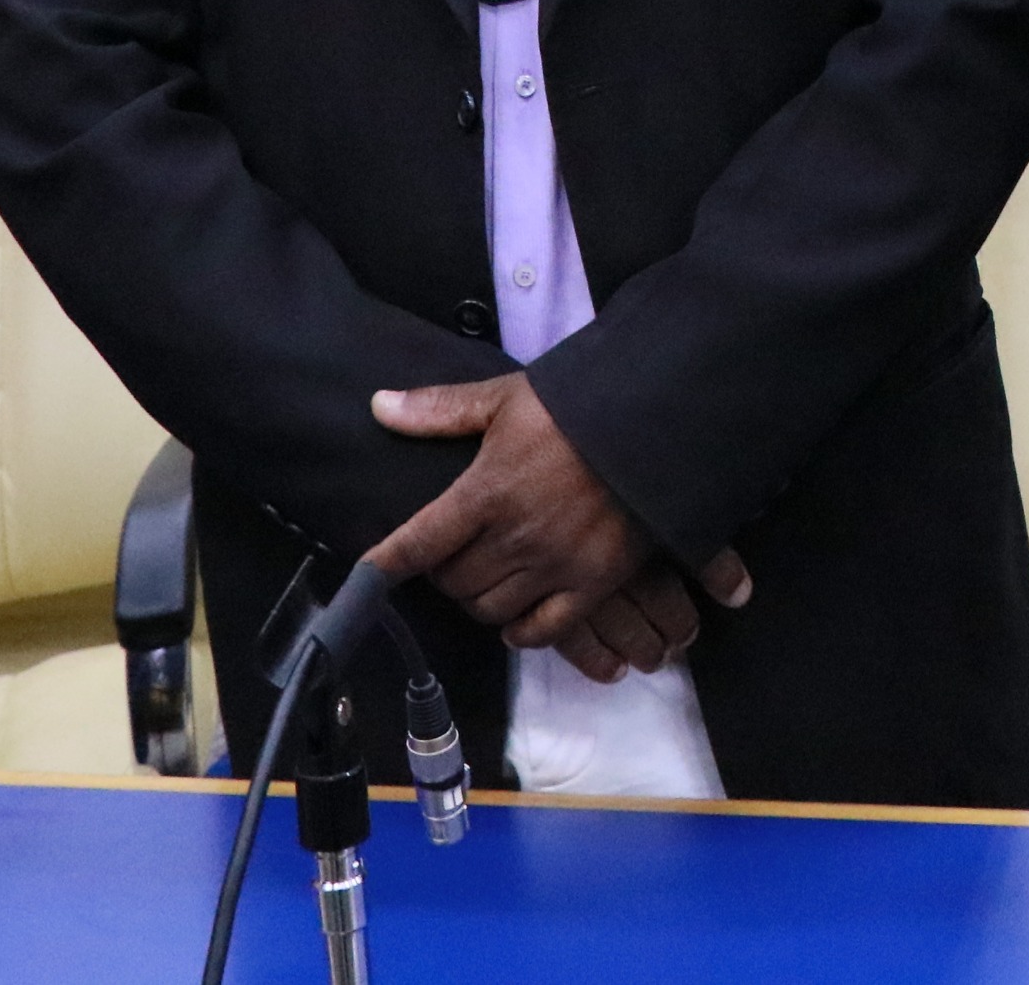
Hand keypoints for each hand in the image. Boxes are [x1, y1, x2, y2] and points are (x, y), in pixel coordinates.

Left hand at [367, 375, 751, 672]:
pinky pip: (544, 631)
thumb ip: (441, 409)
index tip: (368, 574)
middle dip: (444, 572)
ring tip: (487, 577)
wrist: (659, 419)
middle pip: (454, 581)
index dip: (387, 562)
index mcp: (486, 491)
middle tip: (453, 555)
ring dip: (479, 598)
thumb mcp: (506, 397)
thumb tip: (379, 406)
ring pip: (491, 609)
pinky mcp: (594, 583)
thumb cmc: (580, 404)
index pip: (420, 541)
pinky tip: (518, 617)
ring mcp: (555, 565)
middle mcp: (515, 537)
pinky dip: (522, 631)